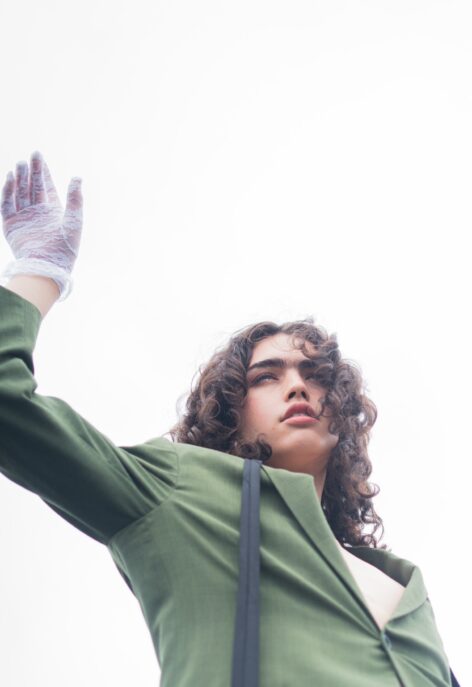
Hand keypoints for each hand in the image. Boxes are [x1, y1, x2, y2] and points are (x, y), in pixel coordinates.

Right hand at [1, 150, 82, 299]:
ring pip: (19, 194)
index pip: (45, 187)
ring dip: (19, 179)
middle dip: (31, 172)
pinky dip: (8, 192)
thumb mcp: (74, 220)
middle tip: (31, 156)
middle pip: (32, 187)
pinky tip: (10, 178)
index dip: (42, 172)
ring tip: (20, 164)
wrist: (48, 266)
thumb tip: (77, 177)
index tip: (39, 156)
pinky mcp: (11, 226)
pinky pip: (7, 205)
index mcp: (53, 212)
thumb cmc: (65, 247)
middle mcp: (37, 214)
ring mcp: (23, 219)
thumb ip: (75, 199)